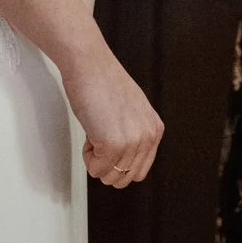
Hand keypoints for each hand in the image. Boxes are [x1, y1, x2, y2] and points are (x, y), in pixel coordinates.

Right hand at [61, 48, 163, 187]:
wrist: (89, 64)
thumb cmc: (103, 83)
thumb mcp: (132, 111)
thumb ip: (134, 134)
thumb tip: (124, 161)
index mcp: (154, 130)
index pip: (139, 171)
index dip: (118, 164)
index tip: (109, 147)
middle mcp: (147, 136)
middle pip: (124, 178)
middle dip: (106, 165)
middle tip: (100, 138)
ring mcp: (132, 141)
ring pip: (109, 176)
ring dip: (96, 159)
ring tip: (96, 131)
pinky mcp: (113, 144)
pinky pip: (95, 170)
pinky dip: (87, 156)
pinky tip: (90, 132)